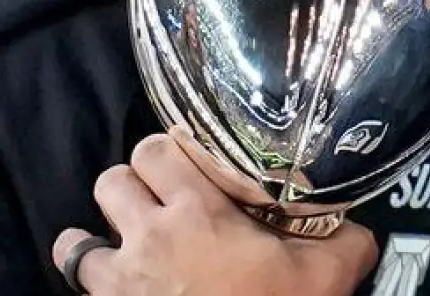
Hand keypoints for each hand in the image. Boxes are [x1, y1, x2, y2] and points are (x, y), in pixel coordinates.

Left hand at [52, 129, 377, 295]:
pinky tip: (114, 286)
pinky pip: (75, 282)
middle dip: (131, 191)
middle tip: (158, 209)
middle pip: (111, 181)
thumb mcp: (324, 278)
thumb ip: (342, 239)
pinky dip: (90, 279)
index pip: (156, 148)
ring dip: (97, 238)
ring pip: (77, 236)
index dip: (168, 155)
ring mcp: (119, 279)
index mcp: (197, 213)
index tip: (185, 170)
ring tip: (123, 249)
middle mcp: (149, 236)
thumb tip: (354, 224)